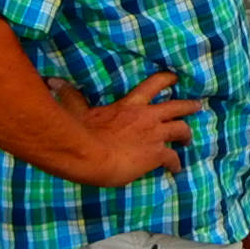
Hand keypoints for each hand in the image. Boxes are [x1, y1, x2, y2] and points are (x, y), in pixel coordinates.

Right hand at [70, 71, 206, 185]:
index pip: (153, 85)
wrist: (90, 154)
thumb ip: (70, 95)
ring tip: (189, 138)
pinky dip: (176, 164)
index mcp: (130, 104)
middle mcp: (147, 116)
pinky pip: (173, 158)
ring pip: (181, 129)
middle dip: (188, 106)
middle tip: (197, 106)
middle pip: (176, 106)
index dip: (167, 80)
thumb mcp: (76, 109)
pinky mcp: (157, 154)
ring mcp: (155, 135)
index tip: (175, 78)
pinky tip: (176, 169)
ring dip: (187, 134)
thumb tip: (52, 81)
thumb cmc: (82, 132)